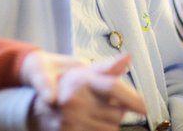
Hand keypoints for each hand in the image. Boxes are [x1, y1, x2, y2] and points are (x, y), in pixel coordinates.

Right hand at [28, 54, 146, 130]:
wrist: (38, 106)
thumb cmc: (67, 86)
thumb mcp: (84, 72)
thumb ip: (107, 68)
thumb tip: (128, 57)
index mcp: (81, 80)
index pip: (112, 87)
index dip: (132, 98)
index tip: (144, 107)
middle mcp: (75, 100)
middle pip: (116, 112)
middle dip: (118, 111)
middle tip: (107, 106)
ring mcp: (70, 119)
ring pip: (110, 128)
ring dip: (110, 124)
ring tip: (97, 115)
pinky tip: (93, 125)